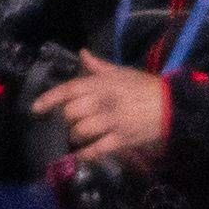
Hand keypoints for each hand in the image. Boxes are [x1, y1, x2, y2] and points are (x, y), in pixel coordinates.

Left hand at [33, 50, 169, 163]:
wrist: (174, 106)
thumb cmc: (145, 87)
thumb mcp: (122, 72)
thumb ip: (98, 66)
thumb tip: (81, 53)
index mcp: (103, 83)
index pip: (69, 89)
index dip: (49, 99)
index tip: (35, 108)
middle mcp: (104, 102)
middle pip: (71, 113)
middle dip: (66, 120)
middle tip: (69, 122)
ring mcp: (113, 122)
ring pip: (80, 131)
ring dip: (74, 136)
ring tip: (77, 136)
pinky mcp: (122, 139)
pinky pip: (96, 150)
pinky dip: (84, 155)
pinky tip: (79, 155)